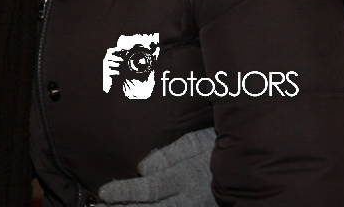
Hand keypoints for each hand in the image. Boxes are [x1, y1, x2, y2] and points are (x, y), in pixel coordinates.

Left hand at [98, 127, 214, 205]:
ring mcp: (190, 206)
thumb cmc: (212, 146)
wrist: (240, 166)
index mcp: (184, 179)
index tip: (103, 193)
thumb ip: (170, 156)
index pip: (150, 189)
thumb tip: (143, 168)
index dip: (126, 193)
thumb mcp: (195, 143)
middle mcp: (186, 199)